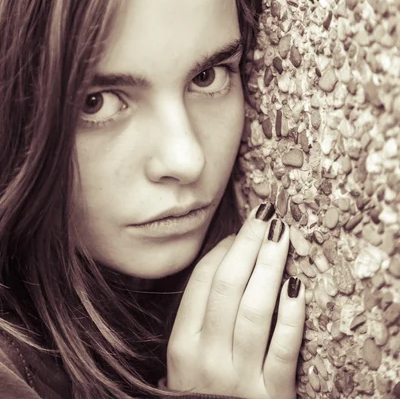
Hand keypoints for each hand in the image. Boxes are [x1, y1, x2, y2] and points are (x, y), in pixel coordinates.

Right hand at [166, 204, 304, 398]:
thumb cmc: (203, 392)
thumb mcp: (187, 358)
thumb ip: (201, 314)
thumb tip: (227, 256)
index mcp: (181, 345)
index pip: (203, 282)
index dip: (223, 249)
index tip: (240, 229)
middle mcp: (206, 359)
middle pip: (229, 287)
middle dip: (248, 244)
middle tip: (265, 214)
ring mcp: (238, 378)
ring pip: (255, 310)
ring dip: (270, 266)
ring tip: (282, 235)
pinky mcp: (270, 396)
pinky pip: (284, 348)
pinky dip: (291, 316)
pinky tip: (297, 288)